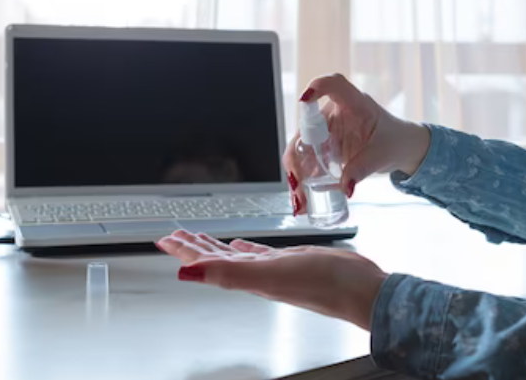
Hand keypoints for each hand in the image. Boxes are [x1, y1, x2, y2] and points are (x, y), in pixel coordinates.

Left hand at [155, 230, 387, 329]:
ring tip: (199, 238)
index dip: (185, 252)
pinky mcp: (292, 262)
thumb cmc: (323, 283)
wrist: (359, 290)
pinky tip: (242, 245)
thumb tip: (188, 273)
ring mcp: (273, 268)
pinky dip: (247, 248)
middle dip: (193, 247)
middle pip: (215, 259)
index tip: (166, 240)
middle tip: (174, 236)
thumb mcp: (269, 274)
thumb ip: (228, 273)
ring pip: (234, 256)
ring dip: (215, 246)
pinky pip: (260, 254)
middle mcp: (255, 274)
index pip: (206, 263)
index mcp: (246, 277)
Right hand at [283, 73, 430, 214]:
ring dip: (296, 172)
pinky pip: (307, 160)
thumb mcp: (382, 155)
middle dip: (295, 156)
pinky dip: (303, 179)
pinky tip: (303, 197)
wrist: (399, 147)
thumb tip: (345, 187)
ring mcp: (327, 130)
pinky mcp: (324, 146)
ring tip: (299, 198)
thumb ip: (363, 168)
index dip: (317, 87)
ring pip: (302, 147)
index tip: (304, 99)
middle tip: (295, 181)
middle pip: (306, 127)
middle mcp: (335, 113)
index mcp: (355, 104)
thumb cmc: (394, 140)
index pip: (335, 85)